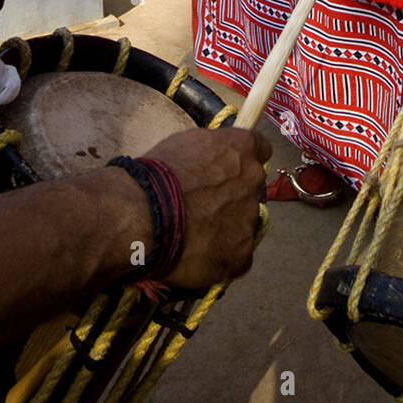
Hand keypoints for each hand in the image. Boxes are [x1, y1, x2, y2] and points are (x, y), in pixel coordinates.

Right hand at [147, 128, 271, 288]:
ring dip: (226, 229)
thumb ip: (212, 152)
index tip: (230, 172)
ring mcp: (250, 219)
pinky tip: (197, 256)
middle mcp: (253, 181)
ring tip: (193, 237)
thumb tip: (215, 162)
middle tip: (203, 209)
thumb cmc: (155, 176)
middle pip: (252, 190)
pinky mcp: (241, 254)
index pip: (261, 149)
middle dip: (234, 198)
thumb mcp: (185, 144)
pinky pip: (238, 257)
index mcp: (241, 149)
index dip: (243, 162)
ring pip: (244, 225)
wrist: (140, 214)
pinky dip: (221, 258)